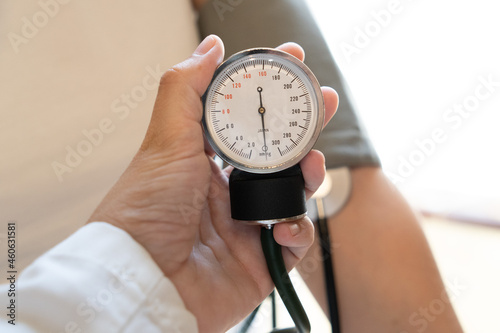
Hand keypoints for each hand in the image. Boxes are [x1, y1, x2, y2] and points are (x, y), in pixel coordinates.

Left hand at [88, 35, 337, 331]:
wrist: (144, 278)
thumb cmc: (147, 208)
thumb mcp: (165, 139)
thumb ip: (187, 88)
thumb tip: (212, 46)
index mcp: (208, 163)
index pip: (250, 123)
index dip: (272, 96)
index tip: (293, 67)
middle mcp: (230, 192)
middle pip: (280, 155)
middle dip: (304, 127)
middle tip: (324, 101)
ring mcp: (247, 225)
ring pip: (295, 194)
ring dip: (309, 176)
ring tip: (312, 165)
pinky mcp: (262, 260)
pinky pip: (296, 241)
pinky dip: (299, 230)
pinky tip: (283, 227)